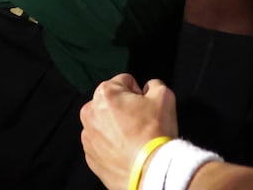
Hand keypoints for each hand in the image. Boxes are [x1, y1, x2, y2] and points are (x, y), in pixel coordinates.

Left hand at [79, 73, 177, 189]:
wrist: (150, 171)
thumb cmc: (154, 134)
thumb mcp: (164, 96)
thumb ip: (154, 84)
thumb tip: (149, 88)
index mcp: (104, 93)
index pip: (125, 82)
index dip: (139, 93)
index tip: (145, 107)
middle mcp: (90, 113)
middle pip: (112, 103)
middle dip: (126, 109)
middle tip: (141, 123)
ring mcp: (88, 137)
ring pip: (106, 123)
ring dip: (118, 127)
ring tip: (134, 139)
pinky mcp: (90, 156)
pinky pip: (102, 143)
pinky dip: (113, 145)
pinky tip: (127, 151)